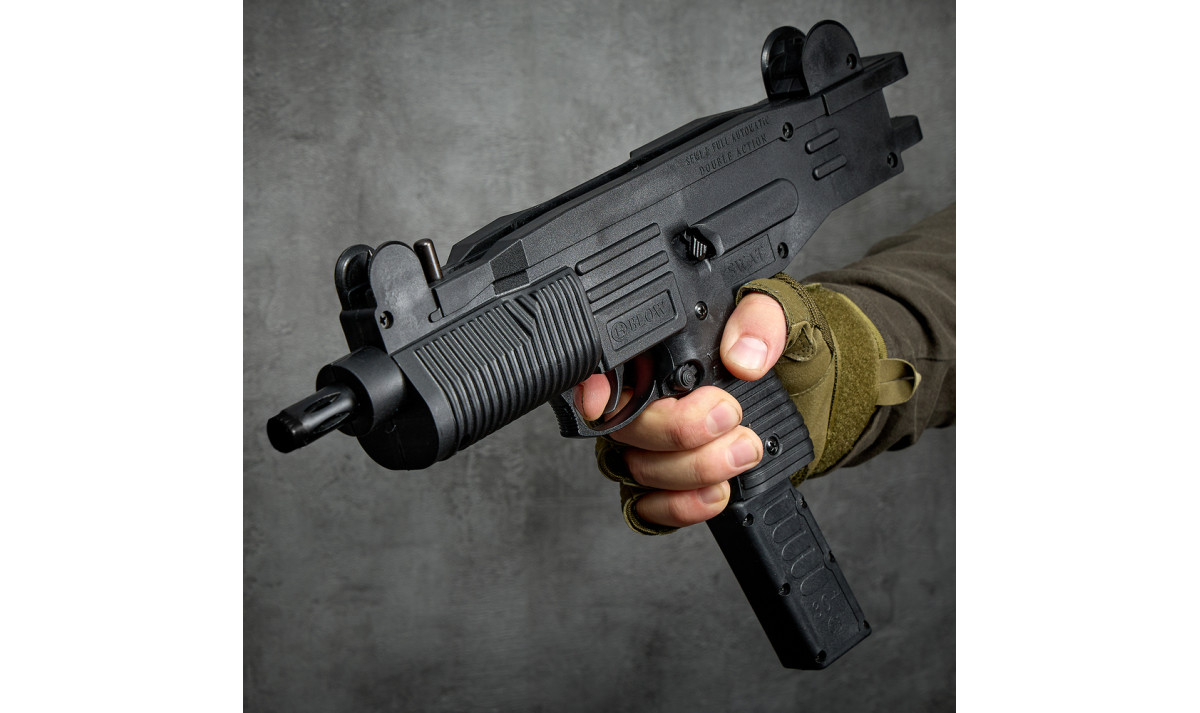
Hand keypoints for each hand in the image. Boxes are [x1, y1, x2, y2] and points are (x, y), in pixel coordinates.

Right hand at [577, 293, 786, 528]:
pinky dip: (682, 506)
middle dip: (678, 429)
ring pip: (641, 469)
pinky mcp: (666, 487)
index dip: (590, 388)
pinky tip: (718, 492)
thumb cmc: (774, 352)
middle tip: (728, 416)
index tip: (599, 401)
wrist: (803, 395)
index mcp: (653, 353)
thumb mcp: (778, 313)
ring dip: (694, 467)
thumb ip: (761, 319)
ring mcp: (650, 447)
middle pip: (625, 427)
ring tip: (745, 449)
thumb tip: (743, 356)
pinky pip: (651, 508)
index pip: (602, 369)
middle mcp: (641, 402)